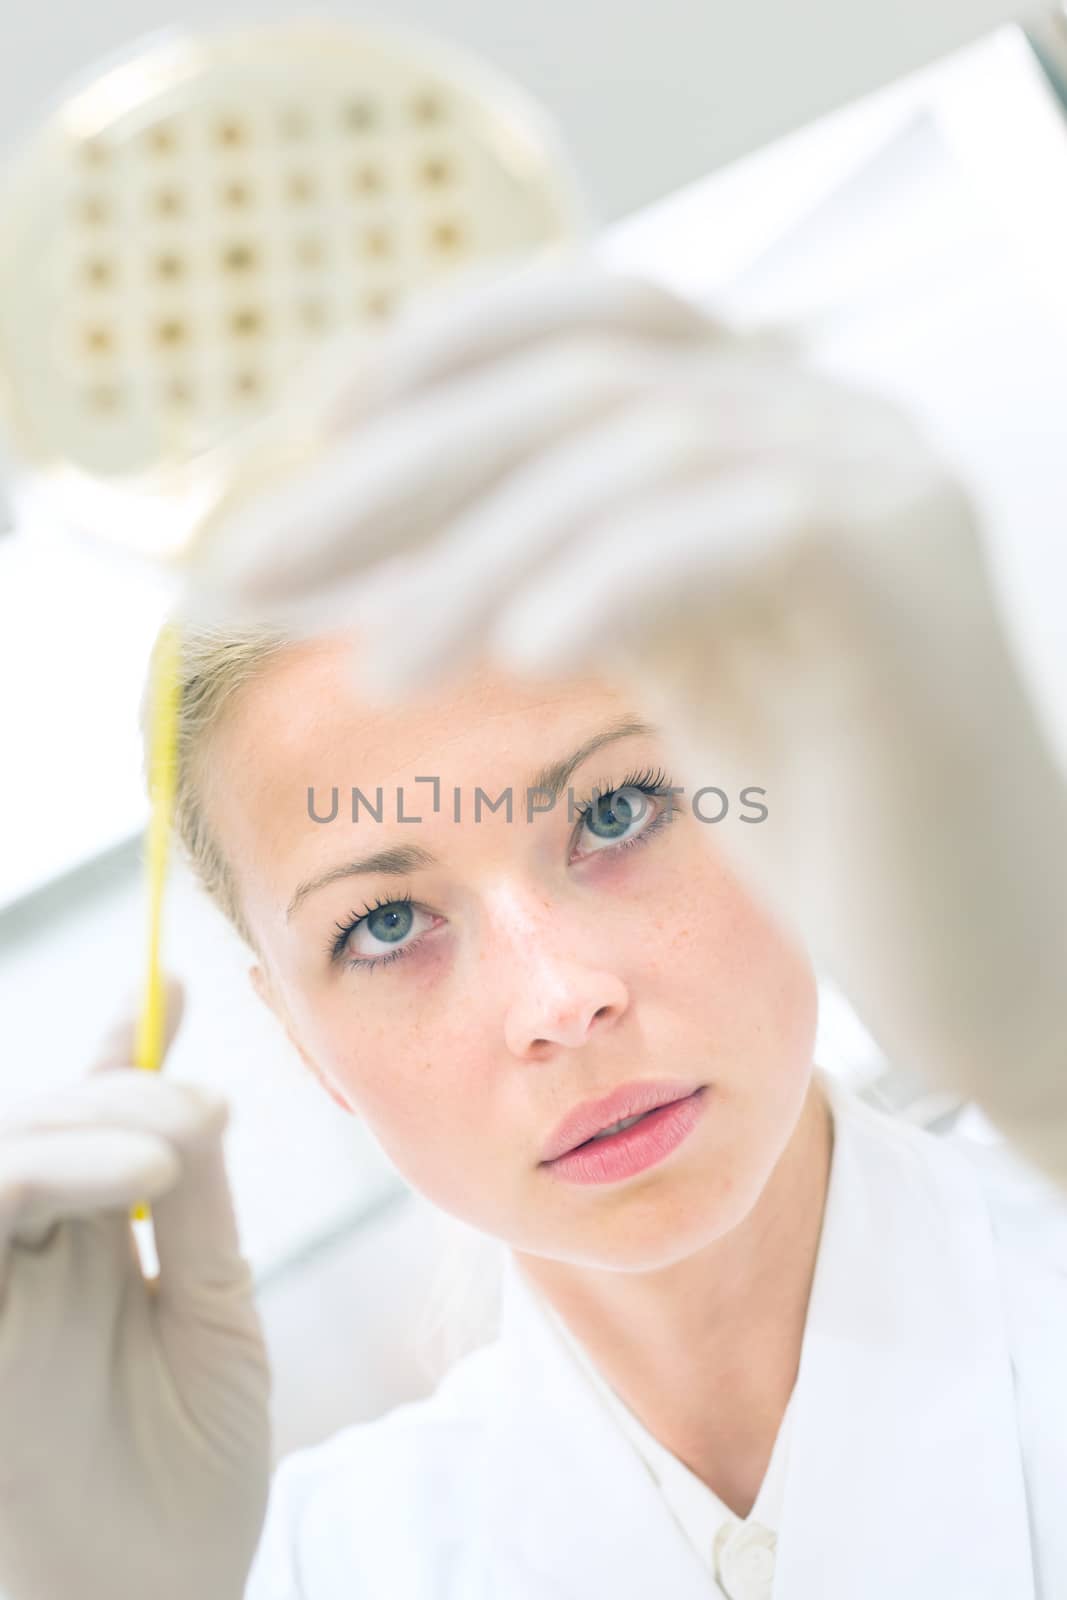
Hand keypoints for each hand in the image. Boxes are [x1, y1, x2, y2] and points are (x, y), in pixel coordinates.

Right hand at [0, 979, 271, 1599]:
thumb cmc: (188, 1476)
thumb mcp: (215, 1318)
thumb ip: (193, 1209)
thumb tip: (194, 1096)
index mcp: (92, 1242)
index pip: (92, 1116)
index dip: (123, 1045)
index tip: (177, 981)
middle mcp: (31, 1257)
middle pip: (39, 1126)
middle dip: (112, 1095)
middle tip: (198, 1117)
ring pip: (0, 1163)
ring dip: (70, 1135)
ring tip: (162, 1156)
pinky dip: (25, 1179)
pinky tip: (117, 1180)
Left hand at [200, 254, 1066, 1186]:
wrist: (993, 944)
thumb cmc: (831, 821)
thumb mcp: (666, 667)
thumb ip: (556, 579)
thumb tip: (366, 553)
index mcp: (770, 427)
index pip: (582, 327)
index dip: (436, 359)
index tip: (306, 443)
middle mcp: (827, 421)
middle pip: (579, 375)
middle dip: (399, 468)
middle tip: (258, 570)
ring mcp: (877, 482)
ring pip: (636, 446)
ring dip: (477, 553)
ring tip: (378, 669)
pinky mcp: (903, 572)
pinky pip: (727, 528)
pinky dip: (606, 578)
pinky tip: (514, 653)